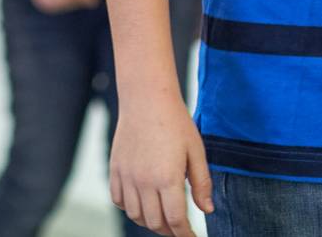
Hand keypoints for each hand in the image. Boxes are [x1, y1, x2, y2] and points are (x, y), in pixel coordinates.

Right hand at [109, 90, 212, 236]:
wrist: (145, 99)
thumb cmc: (174, 122)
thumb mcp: (196, 152)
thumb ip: (202, 184)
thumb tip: (206, 210)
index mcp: (167, 179)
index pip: (175, 220)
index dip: (185, 234)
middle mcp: (143, 181)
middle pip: (154, 223)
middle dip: (170, 231)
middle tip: (180, 227)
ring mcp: (126, 175)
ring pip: (135, 215)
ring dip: (150, 222)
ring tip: (162, 217)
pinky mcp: (115, 168)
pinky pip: (118, 199)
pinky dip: (129, 208)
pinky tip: (142, 203)